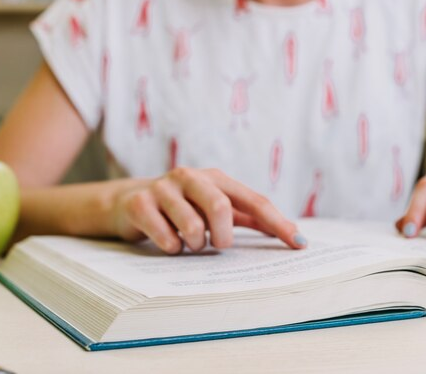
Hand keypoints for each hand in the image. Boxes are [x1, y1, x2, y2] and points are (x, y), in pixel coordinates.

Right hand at [112, 167, 305, 253]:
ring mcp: (163, 188)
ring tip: (188, 243)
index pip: (254, 201)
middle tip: (217, 245)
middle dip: (222, 236)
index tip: (299, 243)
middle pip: (221, 208)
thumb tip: (290, 231)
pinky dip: (172, 248)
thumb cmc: (181, 207)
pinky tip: (167, 242)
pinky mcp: (139, 203)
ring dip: (195, 245)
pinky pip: (166, 237)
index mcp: (215, 178)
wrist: (127, 202)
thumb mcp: (213, 207)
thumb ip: (248, 216)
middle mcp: (190, 177)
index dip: (277, 223)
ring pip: (192, 226)